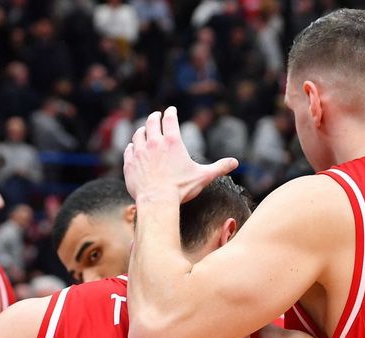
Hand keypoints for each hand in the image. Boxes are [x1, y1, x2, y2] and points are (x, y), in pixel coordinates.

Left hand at [123, 107, 237, 205]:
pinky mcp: (129, 163)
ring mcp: (140, 152)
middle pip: (152, 122)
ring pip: (138, 134)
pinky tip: (133, 147)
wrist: (157, 200)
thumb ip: (219, 168)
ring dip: (142, 130)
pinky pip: (128, 149)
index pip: (170, 119)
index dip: (170, 112)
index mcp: (172, 142)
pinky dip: (131, 146)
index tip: (170, 110)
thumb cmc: (181, 189)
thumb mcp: (203, 177)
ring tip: (144, 130)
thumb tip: (235, 163)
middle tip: (156, 115)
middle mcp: (154, 143)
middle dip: (155, 117)